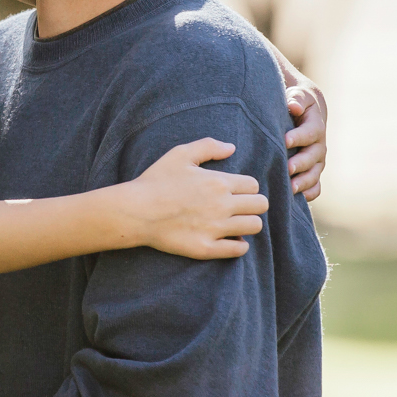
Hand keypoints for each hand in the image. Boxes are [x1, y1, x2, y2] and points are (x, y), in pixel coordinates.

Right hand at [129, 138, 267, 259]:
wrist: (135, 211)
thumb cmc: (155, 181)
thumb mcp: (180, 154)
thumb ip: (208, 146)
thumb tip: (231, 147)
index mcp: (218, 182)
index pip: (254, 185)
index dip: (246, 187)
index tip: (235, 191)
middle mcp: (222, 205)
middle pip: (261, 205)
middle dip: (253, 204)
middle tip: (239, 207)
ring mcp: (215, 228)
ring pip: (254, 226)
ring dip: (248, 224)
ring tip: (235, 223)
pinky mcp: (206, 248)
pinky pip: (239, 249)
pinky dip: (239, 245)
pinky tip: (229, 239)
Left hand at [285, 80, 327, 200]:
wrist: (306, 112)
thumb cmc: (296, 102)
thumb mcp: (297, 95)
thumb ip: (296, 99)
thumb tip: (294, 105)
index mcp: (315, 125)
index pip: (310, 132)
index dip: (299, 137)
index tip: (285, 140)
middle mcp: (319, 145)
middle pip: (313, 156)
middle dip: (301, 163)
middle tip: (287, 168)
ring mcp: (317, 161)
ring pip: (315, 174)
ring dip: (304, 182)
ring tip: (291, 189)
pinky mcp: (313, 172)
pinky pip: (316, 187)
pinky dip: (309, 193)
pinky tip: (298, 200)